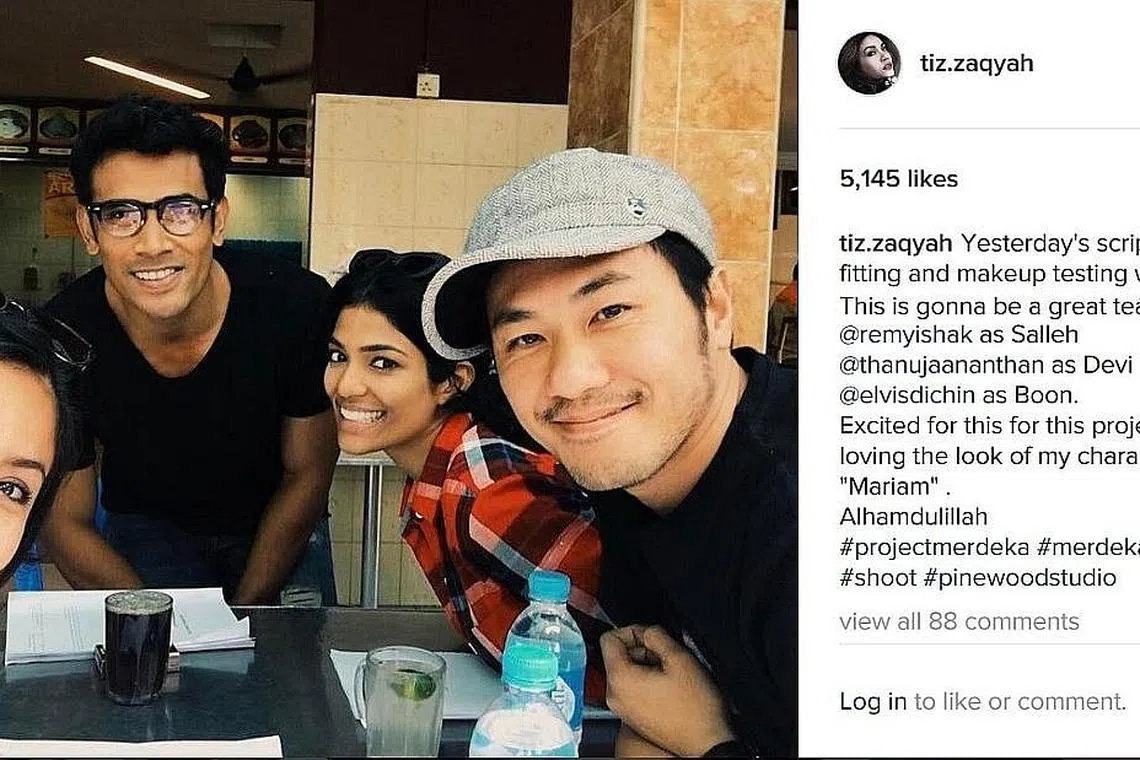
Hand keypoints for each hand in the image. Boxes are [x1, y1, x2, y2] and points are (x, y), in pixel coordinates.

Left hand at [601, 625, 734, 756]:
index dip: (632, 631)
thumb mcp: (679, 658)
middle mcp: (615, 696)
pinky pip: (631, 688)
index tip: (650, 636)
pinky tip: (668, 686)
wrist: (705, 742)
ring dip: (646, 665)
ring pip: (625, 671)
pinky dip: (647, 681)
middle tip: (665, 655)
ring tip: (670, 672)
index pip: (608, 638)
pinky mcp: (632, 717)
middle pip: (617, 656)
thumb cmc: (695, 708)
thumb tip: (647, 631)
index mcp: (620, 679)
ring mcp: (622, 708)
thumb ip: (657, 635)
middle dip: (641, 649)